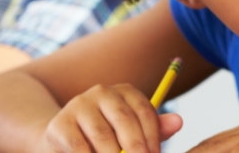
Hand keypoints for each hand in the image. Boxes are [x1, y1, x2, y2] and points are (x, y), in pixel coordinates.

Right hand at [42, 83, 182, 152]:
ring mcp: (79, 105)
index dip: (153, 136)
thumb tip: (179, 122)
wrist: (64, 140)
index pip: (144, 111)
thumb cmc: (108, 137)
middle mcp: (102, 92)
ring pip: (102, 136)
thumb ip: (155, 129)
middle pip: (124, 120)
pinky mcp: (60, 124)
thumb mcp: (132, 131)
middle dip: (135, 148)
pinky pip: (79, 147)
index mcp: (125, 92)